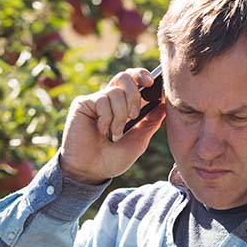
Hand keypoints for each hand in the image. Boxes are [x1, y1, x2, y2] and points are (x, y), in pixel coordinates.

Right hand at [59, 67, 164, 184]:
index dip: (142, 75)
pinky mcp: (83, 104)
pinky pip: (102, 100)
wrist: (92, 171)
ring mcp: (96, 100)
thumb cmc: (113, 159)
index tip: (152, 82)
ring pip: (116, 92)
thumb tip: (164, 104)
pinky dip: (107, 118)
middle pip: (125, 76)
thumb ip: (150, 122)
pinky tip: (101, 131)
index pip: (133, 80)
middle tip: (134, 115)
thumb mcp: (139, 141)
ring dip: (120, 116)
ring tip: (114, 133)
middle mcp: (109, 99)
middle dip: (135, 95)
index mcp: (123, 105)